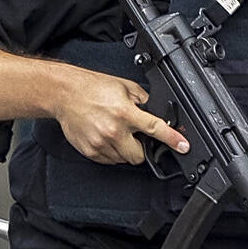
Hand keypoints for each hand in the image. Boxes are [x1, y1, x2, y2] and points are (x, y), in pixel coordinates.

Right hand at [42, 64, 189, 167]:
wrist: (64, 93)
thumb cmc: (92, 88)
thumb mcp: (125, 87)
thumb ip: (143, 101)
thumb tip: (157, 113)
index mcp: (125, 113)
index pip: (155, 129)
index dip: (172, 139)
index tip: (183, 146)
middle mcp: (113, 130)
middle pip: (139, 156)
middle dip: (141, 148)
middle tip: (134, 135)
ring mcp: (100, 143)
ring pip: (124, 160)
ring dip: (125, 150)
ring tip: (115, 132)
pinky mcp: (90, 151)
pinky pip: (109, 161)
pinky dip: (112, 152)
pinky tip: (105, 137)